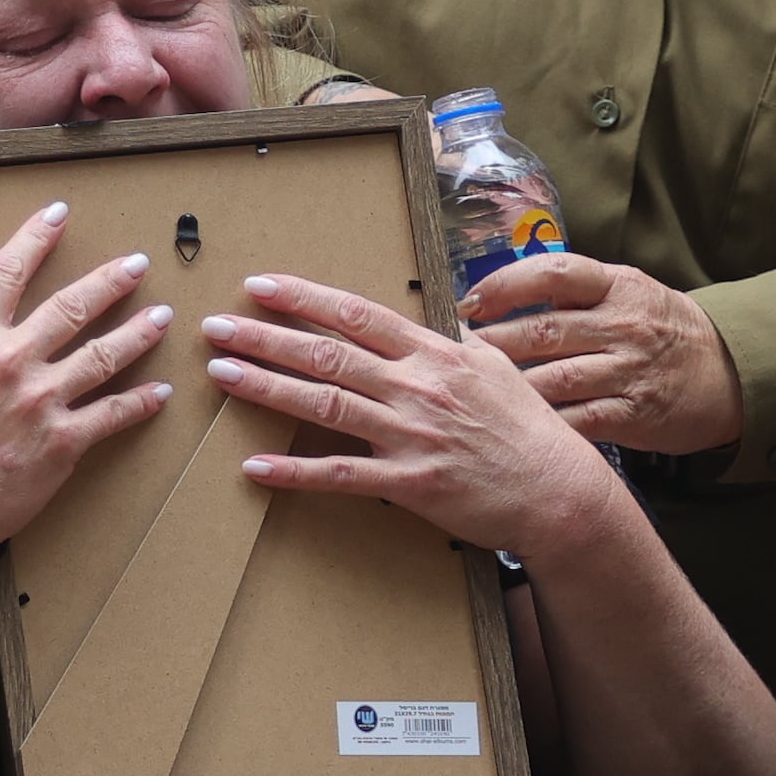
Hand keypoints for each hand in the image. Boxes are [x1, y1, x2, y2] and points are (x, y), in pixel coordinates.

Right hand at [0, 203, 170, 606]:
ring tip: (161, 318)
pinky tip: (158, 392)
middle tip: (137, 265)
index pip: (8, 272)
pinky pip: (112, 414)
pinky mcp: (61, 442)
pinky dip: (140, 402)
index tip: (59, 215)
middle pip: (72, 306)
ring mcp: (40, 400)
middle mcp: (10, 360)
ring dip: (138, 332)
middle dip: (110, 281)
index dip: (36, 237)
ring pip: (103, 354)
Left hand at [204, 272, 630, 553]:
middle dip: (266, 336)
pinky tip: (255, 468)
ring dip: (267, 388)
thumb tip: (435, 324)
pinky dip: (295, 472)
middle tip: (216, 326)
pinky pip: (341, 475)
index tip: (261, 285)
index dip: (304, 298)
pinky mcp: (409, 484)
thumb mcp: (496, 370)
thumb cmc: (529, 430)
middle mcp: (417, 387)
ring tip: (222, 374)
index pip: (357, 314)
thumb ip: (455, 345)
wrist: (558, 491)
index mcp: (435, 354)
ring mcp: (411, 435)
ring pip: (325, 405)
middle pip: (328, 354)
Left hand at [459, 256, 746, 456]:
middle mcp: (621, 324)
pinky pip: (580, 419)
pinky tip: (515, 427)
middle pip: (543, 330)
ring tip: (471, 394)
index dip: (506, 285)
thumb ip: (577, 292)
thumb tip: (503, 293)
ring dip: (508, 388)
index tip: (470, 301)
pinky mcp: (635, 413)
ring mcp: (628, 370)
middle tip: (450, 356)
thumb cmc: (666, 330)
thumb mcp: (629, 292)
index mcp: (617, 286)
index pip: (553, 273)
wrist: (731, 372)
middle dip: (490, 343)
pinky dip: (545, 424)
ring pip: (554, 378)